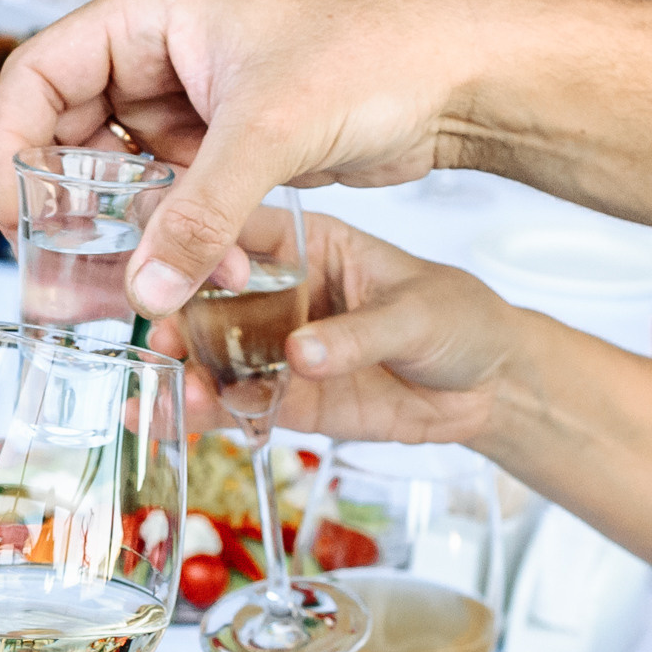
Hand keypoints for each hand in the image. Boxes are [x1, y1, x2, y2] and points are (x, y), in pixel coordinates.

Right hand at [0, 0, 483, 312]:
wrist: (457, 78)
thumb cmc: (372, 58)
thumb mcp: (270, 137)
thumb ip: (199, 218)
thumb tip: (144, 291)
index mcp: (149, 12)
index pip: (37, 75)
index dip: (12, 146)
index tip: (15, 218)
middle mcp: (159, 51)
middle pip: (70, 132)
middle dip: (70, 204)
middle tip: (68, 273)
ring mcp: (192, 99)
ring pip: (121, 174)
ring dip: (128, 229)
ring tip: (141, 284)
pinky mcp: (226, 142)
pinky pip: (172, 195)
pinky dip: (175, 235)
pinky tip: (199, 272)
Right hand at [149, 209, 520, 443]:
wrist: (488, 388)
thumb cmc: (462, 321)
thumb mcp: (418, 315)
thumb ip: (359, 334)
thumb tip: (300, 353)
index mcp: (310, 245)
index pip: (242, 231)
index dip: (207, 245)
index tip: (189, 271)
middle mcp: (282, 292)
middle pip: (211, 294)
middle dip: (179, 315)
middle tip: (163, 338)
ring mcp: (279, 346)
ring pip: (214, 353)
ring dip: (186, 369)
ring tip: (172, 390)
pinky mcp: (286, 396)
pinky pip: (234, 403)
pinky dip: (202, 415)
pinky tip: (170, 419)